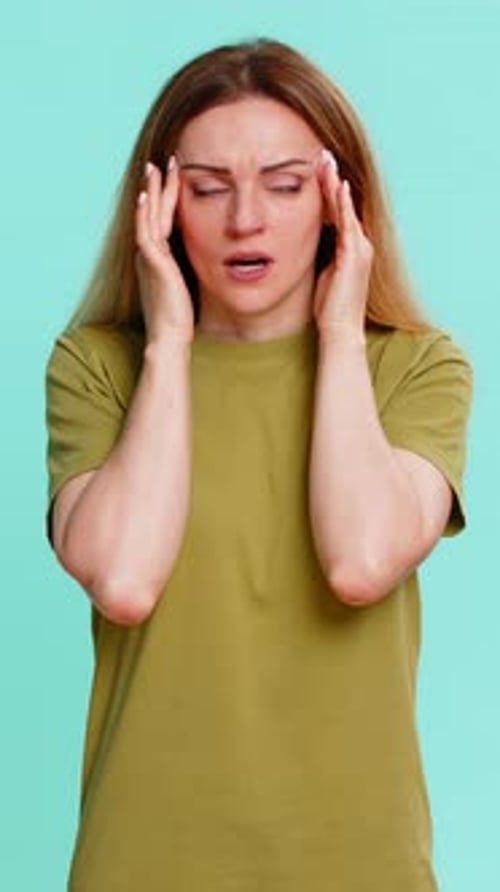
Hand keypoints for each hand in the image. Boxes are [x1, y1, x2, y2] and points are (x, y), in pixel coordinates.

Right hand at [135, 156, 194, 344]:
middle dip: (155, 188)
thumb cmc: (178, 319)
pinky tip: (144, 197)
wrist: (169, 337)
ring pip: (147, 217)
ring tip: (154, 170)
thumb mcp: (184, 287)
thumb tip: (206, 261)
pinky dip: (144, 214)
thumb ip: (187, 271)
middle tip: (159, 164)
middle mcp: (149, 255)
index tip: (170, 179)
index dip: (164, 200)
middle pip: (151, 213)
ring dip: (150, 192)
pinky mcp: (152, 264)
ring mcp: (148, 259)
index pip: (160, 221)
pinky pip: (146, 233)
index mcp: (156, 259)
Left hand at [313, 150, 372, 339]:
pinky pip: (348, 222)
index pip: (337, 211)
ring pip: (346, 207)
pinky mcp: (355, 255)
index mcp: (351, 248)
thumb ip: (319, 256)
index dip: (327, 189)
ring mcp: (360, 248)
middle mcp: (360, 244)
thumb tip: (301, 245)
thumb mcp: (322, 275)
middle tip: (322, 154)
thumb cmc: (330, 309)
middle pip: (343, 203)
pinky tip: (336, 185)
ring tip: (326, 161)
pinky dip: (342, 203)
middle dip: (332, 178)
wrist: (341, 330)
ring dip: (335, 183)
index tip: (316, 168)